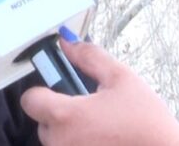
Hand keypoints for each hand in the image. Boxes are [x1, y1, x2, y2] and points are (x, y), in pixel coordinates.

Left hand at [20, 36, 178, 145]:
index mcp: (66, 115)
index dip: (43, 92)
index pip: (30, 100)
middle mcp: (61, 142)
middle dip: (61, 115)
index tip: (58, 91)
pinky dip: (80, 145)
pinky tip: (102, 141)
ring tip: (100, 129)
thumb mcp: (121, 79)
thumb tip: (68, 42)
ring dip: (70, 134)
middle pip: (43, 122)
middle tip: (89, 111)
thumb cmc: (148, 124)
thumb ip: (90, 57)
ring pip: (56, 141)